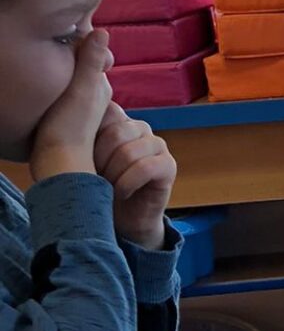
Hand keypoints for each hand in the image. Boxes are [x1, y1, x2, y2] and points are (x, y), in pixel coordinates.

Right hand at [29, 30, 113, 183]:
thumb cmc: (70, 125)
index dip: (73, 44)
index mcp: (99, 84)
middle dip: (62, 57)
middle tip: (43, 48)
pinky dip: (48, 88)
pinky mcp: (61, 118)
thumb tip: (103, 32)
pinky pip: (55, 94)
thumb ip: (91, 61)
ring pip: (64, 79)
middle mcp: (91, 94)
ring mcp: (75, 107)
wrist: (57, 163)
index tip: (56, 37)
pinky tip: (38, 91)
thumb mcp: (83, 88)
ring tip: (39, 68)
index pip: (86, 53)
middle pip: (74, 66)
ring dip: (54, 72)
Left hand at [94, 103, 176, 250]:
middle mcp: (139, 128)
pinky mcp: (168, 165)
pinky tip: (122, 193)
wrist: (120, 219)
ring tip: (106, 188)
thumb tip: (68, 118)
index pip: (106, 110)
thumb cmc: (96, 186)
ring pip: (129, 152)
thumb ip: (80, 135)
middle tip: (94, 179)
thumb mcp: (81, 158)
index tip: (82, 158)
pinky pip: (145, 168)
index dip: (91, 135)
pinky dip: (127, 184)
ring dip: (113, 176)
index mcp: (117, 120)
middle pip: (115, 134)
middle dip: (99, 161)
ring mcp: (157, 145)